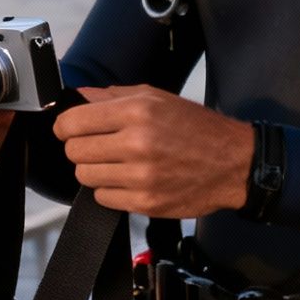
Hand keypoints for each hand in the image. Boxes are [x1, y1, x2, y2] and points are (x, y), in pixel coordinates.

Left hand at [53, 85, 252, 217]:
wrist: (234, 163)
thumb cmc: (197, 128)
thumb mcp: (157, 97)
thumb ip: (114, 96)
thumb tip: (79, 97)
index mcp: (137, 112)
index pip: (74, 122)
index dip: (65, 126)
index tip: (69, 129)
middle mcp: (137, 143)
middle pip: (75, 151)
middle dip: (80, 147)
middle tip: (97, 146)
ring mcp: (141, 177)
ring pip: (85, 176)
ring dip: (94, 170)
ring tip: (114, 163)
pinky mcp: (146, 203)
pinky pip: (103, 198)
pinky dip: (109, 190)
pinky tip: (127, 179)